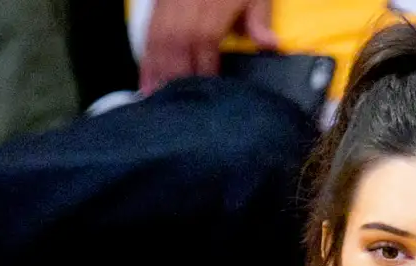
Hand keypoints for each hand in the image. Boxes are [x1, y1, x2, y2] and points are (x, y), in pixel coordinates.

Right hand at [140, 0, 277, 92]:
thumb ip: (259, 19)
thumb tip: (270, 45)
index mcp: (212, 6)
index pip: (204, 42)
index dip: (203, 69)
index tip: (205, 93)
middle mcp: (186, 6)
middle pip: (176, 45)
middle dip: (174, 76)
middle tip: (174, 105)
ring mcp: (169, 5)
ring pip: (158, 40)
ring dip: (155, 70)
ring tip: (153, 97)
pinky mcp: (158, 4)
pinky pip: (148, 32)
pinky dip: (146, 55)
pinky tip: (145, 75)